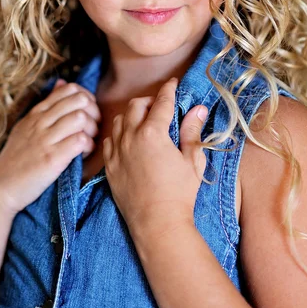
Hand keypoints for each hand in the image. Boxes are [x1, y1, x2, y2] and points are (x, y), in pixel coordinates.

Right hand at [0, 78, 100, 216]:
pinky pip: (80, 140)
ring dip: (92, 130)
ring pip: (81, 118)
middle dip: (93, 112)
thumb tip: (61, 82)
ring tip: (88, 141)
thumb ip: (46, 106)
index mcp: (36, 113)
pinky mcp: (52, 158)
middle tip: (92, 127)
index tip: (87, 114)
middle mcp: (40, 122)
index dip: (85, 98)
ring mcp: (45, 139)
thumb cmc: (16, 158)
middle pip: (79, 100)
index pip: (69, 89)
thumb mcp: (26, 126)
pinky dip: (88, 146)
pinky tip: (84, 153)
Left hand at [102, 77, 206, 234]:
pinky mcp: (109, 166)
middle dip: (149, 101)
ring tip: (144, 122)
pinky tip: (129, 141)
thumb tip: (198, 108)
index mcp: (153, 133)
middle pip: (136, 105)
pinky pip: (109, 140)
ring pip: (119, 120)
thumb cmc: (180, 193)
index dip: (169, 90)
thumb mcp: (192, 160)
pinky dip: (118, 134)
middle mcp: (130, 137)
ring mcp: (116, 151)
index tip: (173, 83)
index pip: (161, 102)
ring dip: (132, 115)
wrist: (157, 224)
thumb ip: (192, 131)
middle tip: (160, 107)